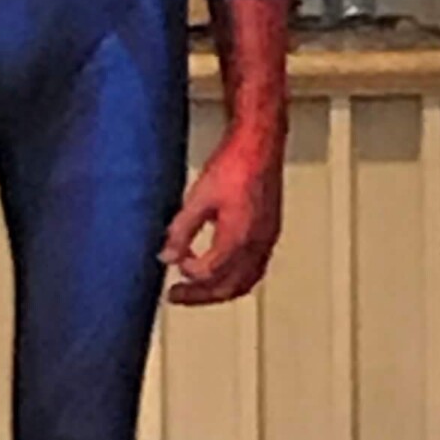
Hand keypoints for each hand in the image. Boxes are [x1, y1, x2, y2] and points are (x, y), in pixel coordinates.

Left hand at [160, 141, 283, 306]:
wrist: (260, 143)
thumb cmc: (235, 163)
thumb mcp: (198, 198)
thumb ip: (181, 231)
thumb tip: (168, 256)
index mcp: (238, 238)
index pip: (208, 273)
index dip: (187, 272)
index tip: (174, 259)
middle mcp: (257, 244)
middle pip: (229, 287)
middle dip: (201, 296)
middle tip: (178, 296)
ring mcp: (267, 238)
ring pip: (245, 281)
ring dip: (220, 290)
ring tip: (200, 289)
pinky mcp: (271, 230)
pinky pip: (256, 267)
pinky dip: (237, 277)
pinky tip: (224, 266)